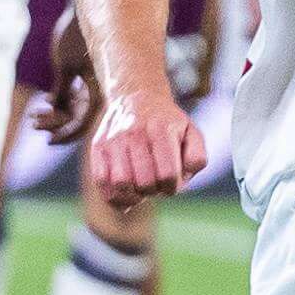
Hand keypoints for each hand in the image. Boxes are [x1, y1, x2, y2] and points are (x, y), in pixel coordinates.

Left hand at [36, 8, 100, 144]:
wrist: (84, 12)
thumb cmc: (77, 37)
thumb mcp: (65, 65)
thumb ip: (61, 91)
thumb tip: (55, 112)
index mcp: (100, 91)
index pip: (83, 123)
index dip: (65, 134)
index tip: (48, 140)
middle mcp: (99, 91)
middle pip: (76, 119)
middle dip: (55, 124)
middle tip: (34, 124)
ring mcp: (91, 85)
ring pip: (73, 110)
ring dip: (54, 114)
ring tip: (34, 115)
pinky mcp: (83, 77)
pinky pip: (72, 98)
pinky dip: (58, 102)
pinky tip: (45, 103)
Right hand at [90, 87, 206, 200]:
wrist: (136, 97)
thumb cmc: (168, 124)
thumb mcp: (191, 133)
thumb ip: (197, 158)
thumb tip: (182, 180)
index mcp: (162, 131)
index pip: (167, 174)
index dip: (172, 188)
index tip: (172, 183)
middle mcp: (135, 134)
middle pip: (144, 182)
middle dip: (154, 191)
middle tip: (156, 185)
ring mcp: (114, 140)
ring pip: (120, 184)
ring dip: (133, 196)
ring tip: (140, 191)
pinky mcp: (98, 147)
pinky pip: (101, 181)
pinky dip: (113, 195)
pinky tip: (124, 193)